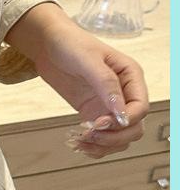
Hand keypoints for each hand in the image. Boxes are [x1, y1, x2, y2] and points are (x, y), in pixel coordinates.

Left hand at [6, 4, 149, 158]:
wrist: (47, 44)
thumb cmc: (70, 43)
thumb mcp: (88, 60)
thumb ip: (106, 85)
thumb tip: (120, 114)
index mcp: (131, 77)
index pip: (141, 108)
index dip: (124, 121)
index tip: (100, 122)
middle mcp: (124, 93)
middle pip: (134, 128)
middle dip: (114, 137)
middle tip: (89, 135)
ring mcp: (108, 105)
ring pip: (119, 137)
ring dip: (103, 146)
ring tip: (80, 142)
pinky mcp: (92, 112)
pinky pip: (102, 136)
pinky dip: (93, 145)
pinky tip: (77, 143)